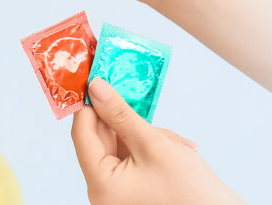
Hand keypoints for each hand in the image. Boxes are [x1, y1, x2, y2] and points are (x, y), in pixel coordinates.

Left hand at [72, 79, 243, 204]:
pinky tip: (173, 147)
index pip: (82, 135)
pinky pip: (131, 158)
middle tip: (134, 94)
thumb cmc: (190, 190)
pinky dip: (149, 147)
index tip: (97, 80)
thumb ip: (120, 114)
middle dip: (123, 120)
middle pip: (101, 141)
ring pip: (120, 147)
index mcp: (100, 184)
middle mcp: (103, 192)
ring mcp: (117, 192)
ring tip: (172, 141)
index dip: (88, 105)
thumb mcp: (153, 144)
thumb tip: (97, 89)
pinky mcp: (132, 189)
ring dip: (143, 135)